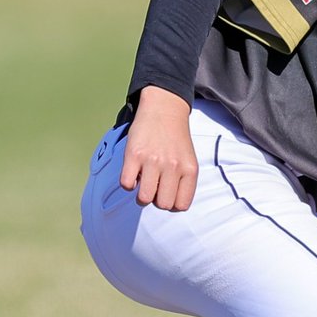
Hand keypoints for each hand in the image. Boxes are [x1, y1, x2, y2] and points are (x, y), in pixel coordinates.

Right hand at [119, 86, 198, 210]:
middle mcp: (173, 166)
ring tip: (143, 181)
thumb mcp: (189, 161)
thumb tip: (169, 206)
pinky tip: (134, 172)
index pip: (181, 205)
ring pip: (143, 198)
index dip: (172, 204)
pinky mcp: (134, 155)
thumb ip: (183, 182)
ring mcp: (153, 161)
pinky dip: (128, 183)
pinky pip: (126, 184)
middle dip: (156, 200)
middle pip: (162, 204)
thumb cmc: (176, 140)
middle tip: (155, 186)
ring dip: (141, 194)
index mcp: (189, 170)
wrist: (164, 110)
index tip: (168, 194)